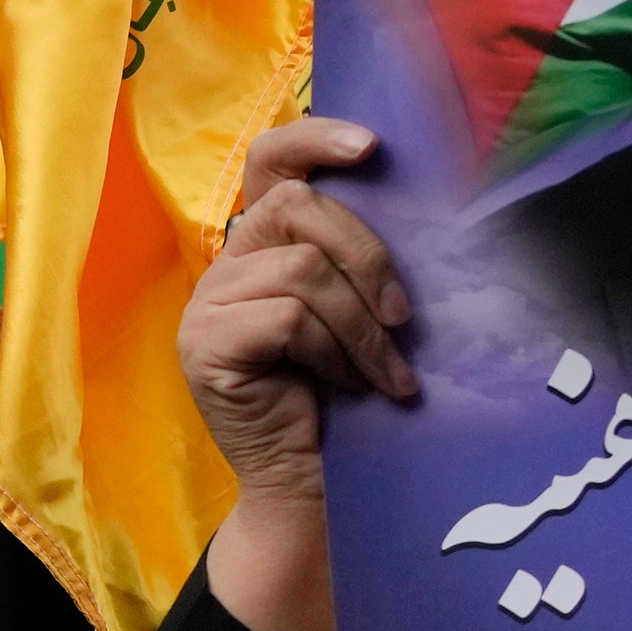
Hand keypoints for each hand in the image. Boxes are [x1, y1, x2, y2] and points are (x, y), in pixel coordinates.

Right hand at [181, 115, 413, 630]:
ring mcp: (207, 307)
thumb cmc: (353, 405)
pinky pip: (286, 317)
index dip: (314, 137)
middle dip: (368, 257)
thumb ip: (360, 261)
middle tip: (405, 320)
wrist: (319, 493)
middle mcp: (224, 267)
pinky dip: (334, 352)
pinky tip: (349, 388)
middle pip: (296, 207)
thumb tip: (426, 202)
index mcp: (262, 248)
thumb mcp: (362, 315)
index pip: (270, 162)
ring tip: (384, 374)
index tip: (373, 146)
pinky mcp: (204, 346)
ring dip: (360, 325)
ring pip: (300, 270)